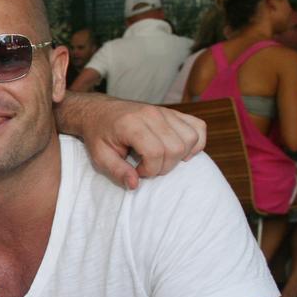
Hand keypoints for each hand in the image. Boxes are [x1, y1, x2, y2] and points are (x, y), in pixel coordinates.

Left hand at [74, 96, 205, 188]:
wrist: (100, 111)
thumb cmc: (99, 135)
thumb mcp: (99, 156)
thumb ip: (117, 171)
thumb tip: (134, 185)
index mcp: (132, 124)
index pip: (155, 152)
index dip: (149, 170)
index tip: (137, 171)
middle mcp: (152, 114)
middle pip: (176, 147)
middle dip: (164, 166)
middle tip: (147, 167)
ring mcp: (165, 112)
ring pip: (191, 138)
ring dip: (181, 156)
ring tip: (161, 160)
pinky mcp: (173, 113)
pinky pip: (198, 126)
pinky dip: (196, 142)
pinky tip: (181, 152)